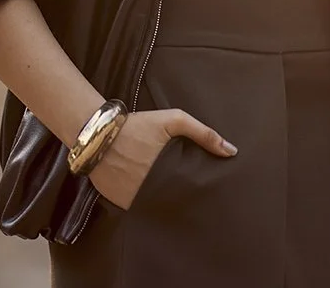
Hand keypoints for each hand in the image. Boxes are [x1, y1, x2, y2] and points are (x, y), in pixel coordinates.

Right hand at [86, 106, 235, 210]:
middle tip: (191, 195)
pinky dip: (144, 202)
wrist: (98, 134)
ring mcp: (134, 199)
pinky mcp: (120, 203)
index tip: (207, 192)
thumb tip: (231, 151)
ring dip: (164, 202)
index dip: (200, 192)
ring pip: (157, 207)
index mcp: (169, 173)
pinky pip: (138, 207)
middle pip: (176, 201)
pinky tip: (149, 194)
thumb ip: (204, 134)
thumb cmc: (137, 125)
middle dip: (184, 198)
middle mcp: (151, 190)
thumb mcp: (174, 120)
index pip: (191, 192)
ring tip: (171, 195)